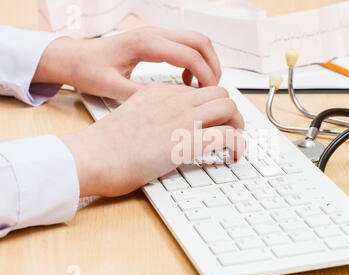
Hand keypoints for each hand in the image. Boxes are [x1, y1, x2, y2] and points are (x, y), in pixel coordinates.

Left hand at [33, 27, 221, 98]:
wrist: (75, 58)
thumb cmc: (89, 70)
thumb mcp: (112, 88)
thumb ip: (140, 95)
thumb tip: (167, 105)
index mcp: (145, 44)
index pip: (190, 54)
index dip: (206, 75)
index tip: (210, 95)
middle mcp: (154, 34)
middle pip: (200, 41)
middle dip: (213, 66)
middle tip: (212, 90)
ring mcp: (156, 35)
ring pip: (196, 41)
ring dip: (206, 62)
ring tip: (203, 87)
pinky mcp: (155, 40)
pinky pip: (185, 45)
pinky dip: (194, 62)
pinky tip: (186, 81)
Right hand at [59, 83, 244, 196]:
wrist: (93, 155)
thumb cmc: (104, 145)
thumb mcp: (130, 118)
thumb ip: (149, 116)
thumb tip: (160, 131)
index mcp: (159, 92)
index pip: (197, 91)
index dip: (209, 106)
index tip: (211, 120)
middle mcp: (175, 100)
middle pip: (219, 92)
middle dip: (229, 111)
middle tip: (229, 129)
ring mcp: (183, 118)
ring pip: (229, 106)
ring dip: (238, 124)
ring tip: (235, 141)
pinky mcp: (189, 140)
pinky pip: (229, 135)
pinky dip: (239, 145)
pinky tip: (235, 155)